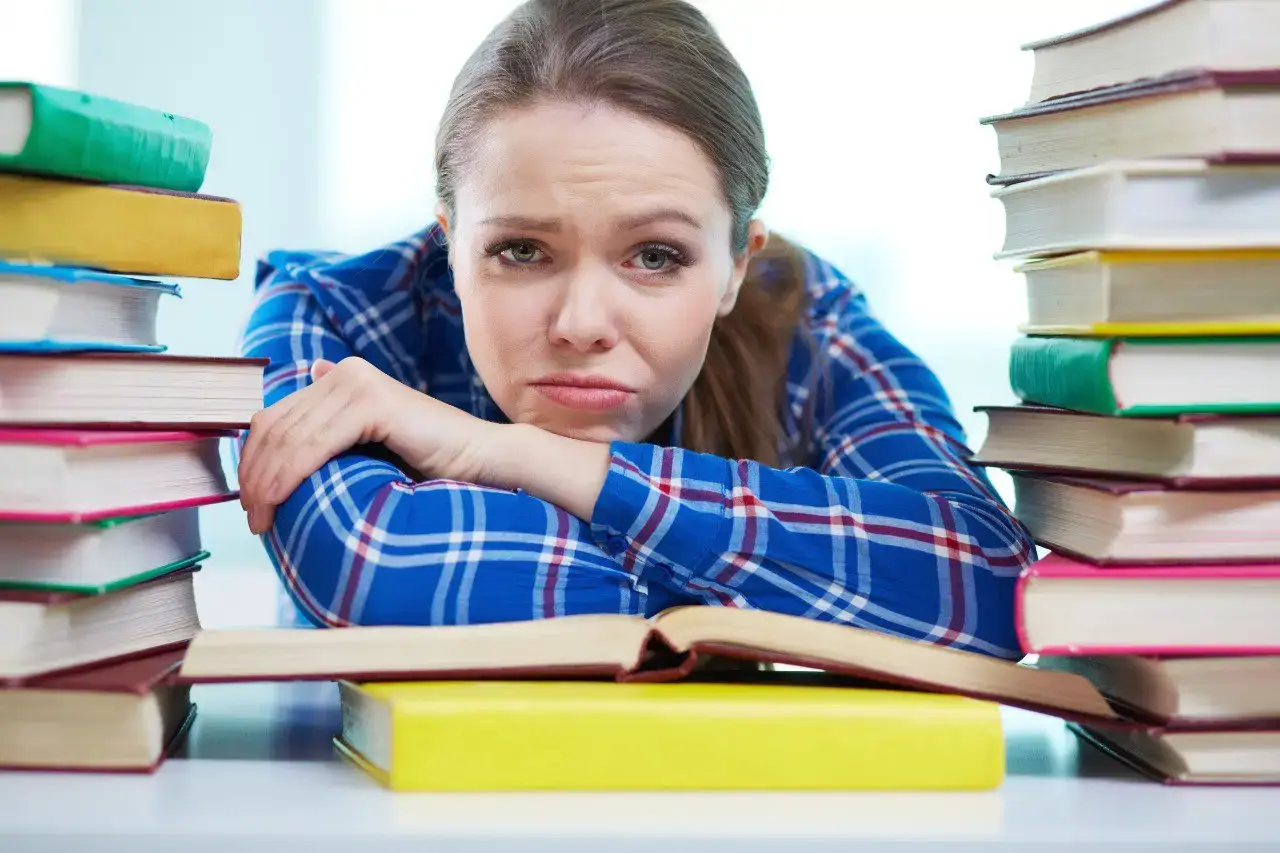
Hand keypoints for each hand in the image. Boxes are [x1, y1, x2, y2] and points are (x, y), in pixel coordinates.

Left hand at [238, 357, 502, 533]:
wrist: (481, 461)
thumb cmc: (429, 466)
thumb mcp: (367, 450)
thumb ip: (332, 434)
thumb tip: (303, 404)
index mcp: (341, 378)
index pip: (274, 417)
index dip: (252, 460)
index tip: (249, 503)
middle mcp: (345, 372)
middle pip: (273, 425)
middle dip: (253, 475)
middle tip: (252, 519)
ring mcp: (358, 382)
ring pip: (288, 436)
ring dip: (266, 481)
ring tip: (263, 519)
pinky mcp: (372, 401)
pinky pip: (313, 443)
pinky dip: (289, 474)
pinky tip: (279, 500)